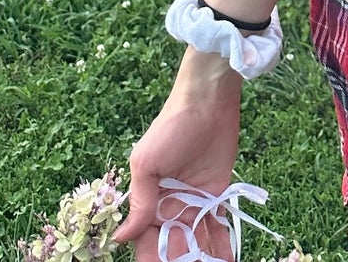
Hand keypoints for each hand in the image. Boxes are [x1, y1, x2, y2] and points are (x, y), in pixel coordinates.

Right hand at [116, 65, 241, 259]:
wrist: (208, 102)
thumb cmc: (170, 128)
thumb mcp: (147, 163)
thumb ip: (140, 202)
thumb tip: (121, 237)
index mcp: (148, 200)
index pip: (147, 240)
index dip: (152, 257)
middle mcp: (169, 206)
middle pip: (172, 245)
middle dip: (180, 259)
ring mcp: (194, 202)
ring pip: (195, 242)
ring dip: (201, 258)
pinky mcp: (216, 195)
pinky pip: (216, 228)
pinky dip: (221, 248)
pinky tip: (226, 261)